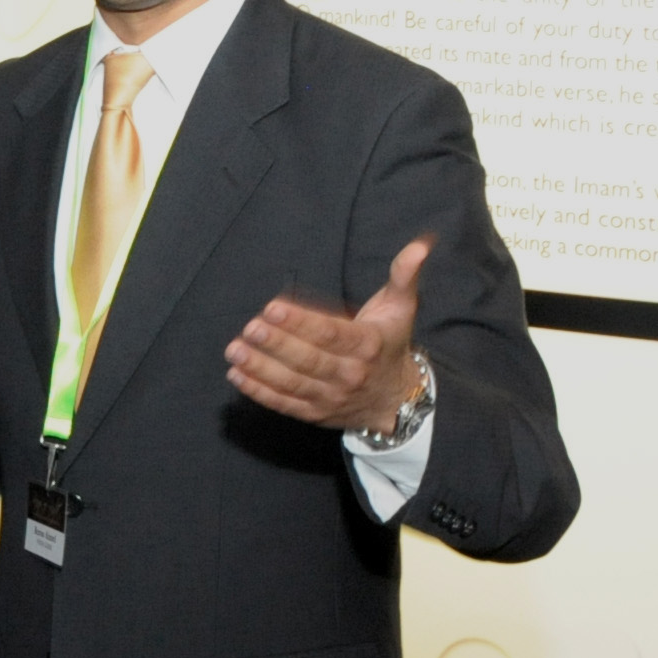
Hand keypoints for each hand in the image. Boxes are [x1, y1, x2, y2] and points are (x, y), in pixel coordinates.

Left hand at [227, 238, 429, 433]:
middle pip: (309, 360)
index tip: (272, 308)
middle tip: (249, 328)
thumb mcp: (401, 308)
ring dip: (261, 368)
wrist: (397, 399)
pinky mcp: (315, 413)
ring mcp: (331, 397)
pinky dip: (259, 392)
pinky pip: (284, 403)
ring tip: (235, 350)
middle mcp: (350, 374)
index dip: (301, 322)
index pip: (330, 334)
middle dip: (277, 344)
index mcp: (367, 345)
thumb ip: (405, 275)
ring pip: (293, 384)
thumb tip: (421, 245)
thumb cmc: (390, 344)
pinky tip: (236, 375)